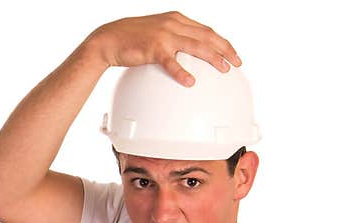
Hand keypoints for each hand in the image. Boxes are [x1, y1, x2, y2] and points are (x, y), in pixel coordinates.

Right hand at [84, 11, 240, 86]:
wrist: (108, 39)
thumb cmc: (129, 39)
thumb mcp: (155, 32)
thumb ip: (172, 37)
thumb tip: (184, 52)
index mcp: (176, 19)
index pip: (205, 29)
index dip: (221, 41)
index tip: (231, 53)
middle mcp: (174, 24)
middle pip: (207, 36)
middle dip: (225, 49)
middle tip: (237, 62)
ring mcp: (164, 35)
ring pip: (196, 45)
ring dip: (213, 57)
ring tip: (224, 69)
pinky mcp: (153, 49)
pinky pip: (171, 62)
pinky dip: (182, 72)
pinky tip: (191, 82)